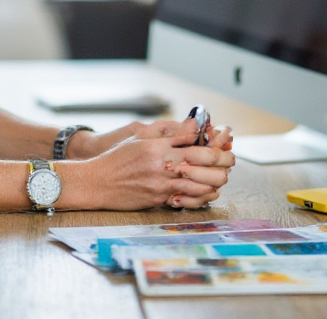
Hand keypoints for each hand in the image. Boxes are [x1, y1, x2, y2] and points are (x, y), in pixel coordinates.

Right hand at [65, 120, 235, 210]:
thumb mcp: (142, 138)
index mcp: (160, 148)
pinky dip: (202, 197)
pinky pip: (189, 200)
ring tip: (220, 177)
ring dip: (216, 182)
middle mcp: (164, 167)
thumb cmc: (117, 157)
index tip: (226, 145)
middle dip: (224, 165)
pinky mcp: (159, 200)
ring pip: (202, 187)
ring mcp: (163, 186)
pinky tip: (206, 192)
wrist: (97, 182)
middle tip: (229, 162)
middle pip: (207, 168)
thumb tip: (195, 127)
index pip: (200, 149)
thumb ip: (171, 134)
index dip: (219, 148)